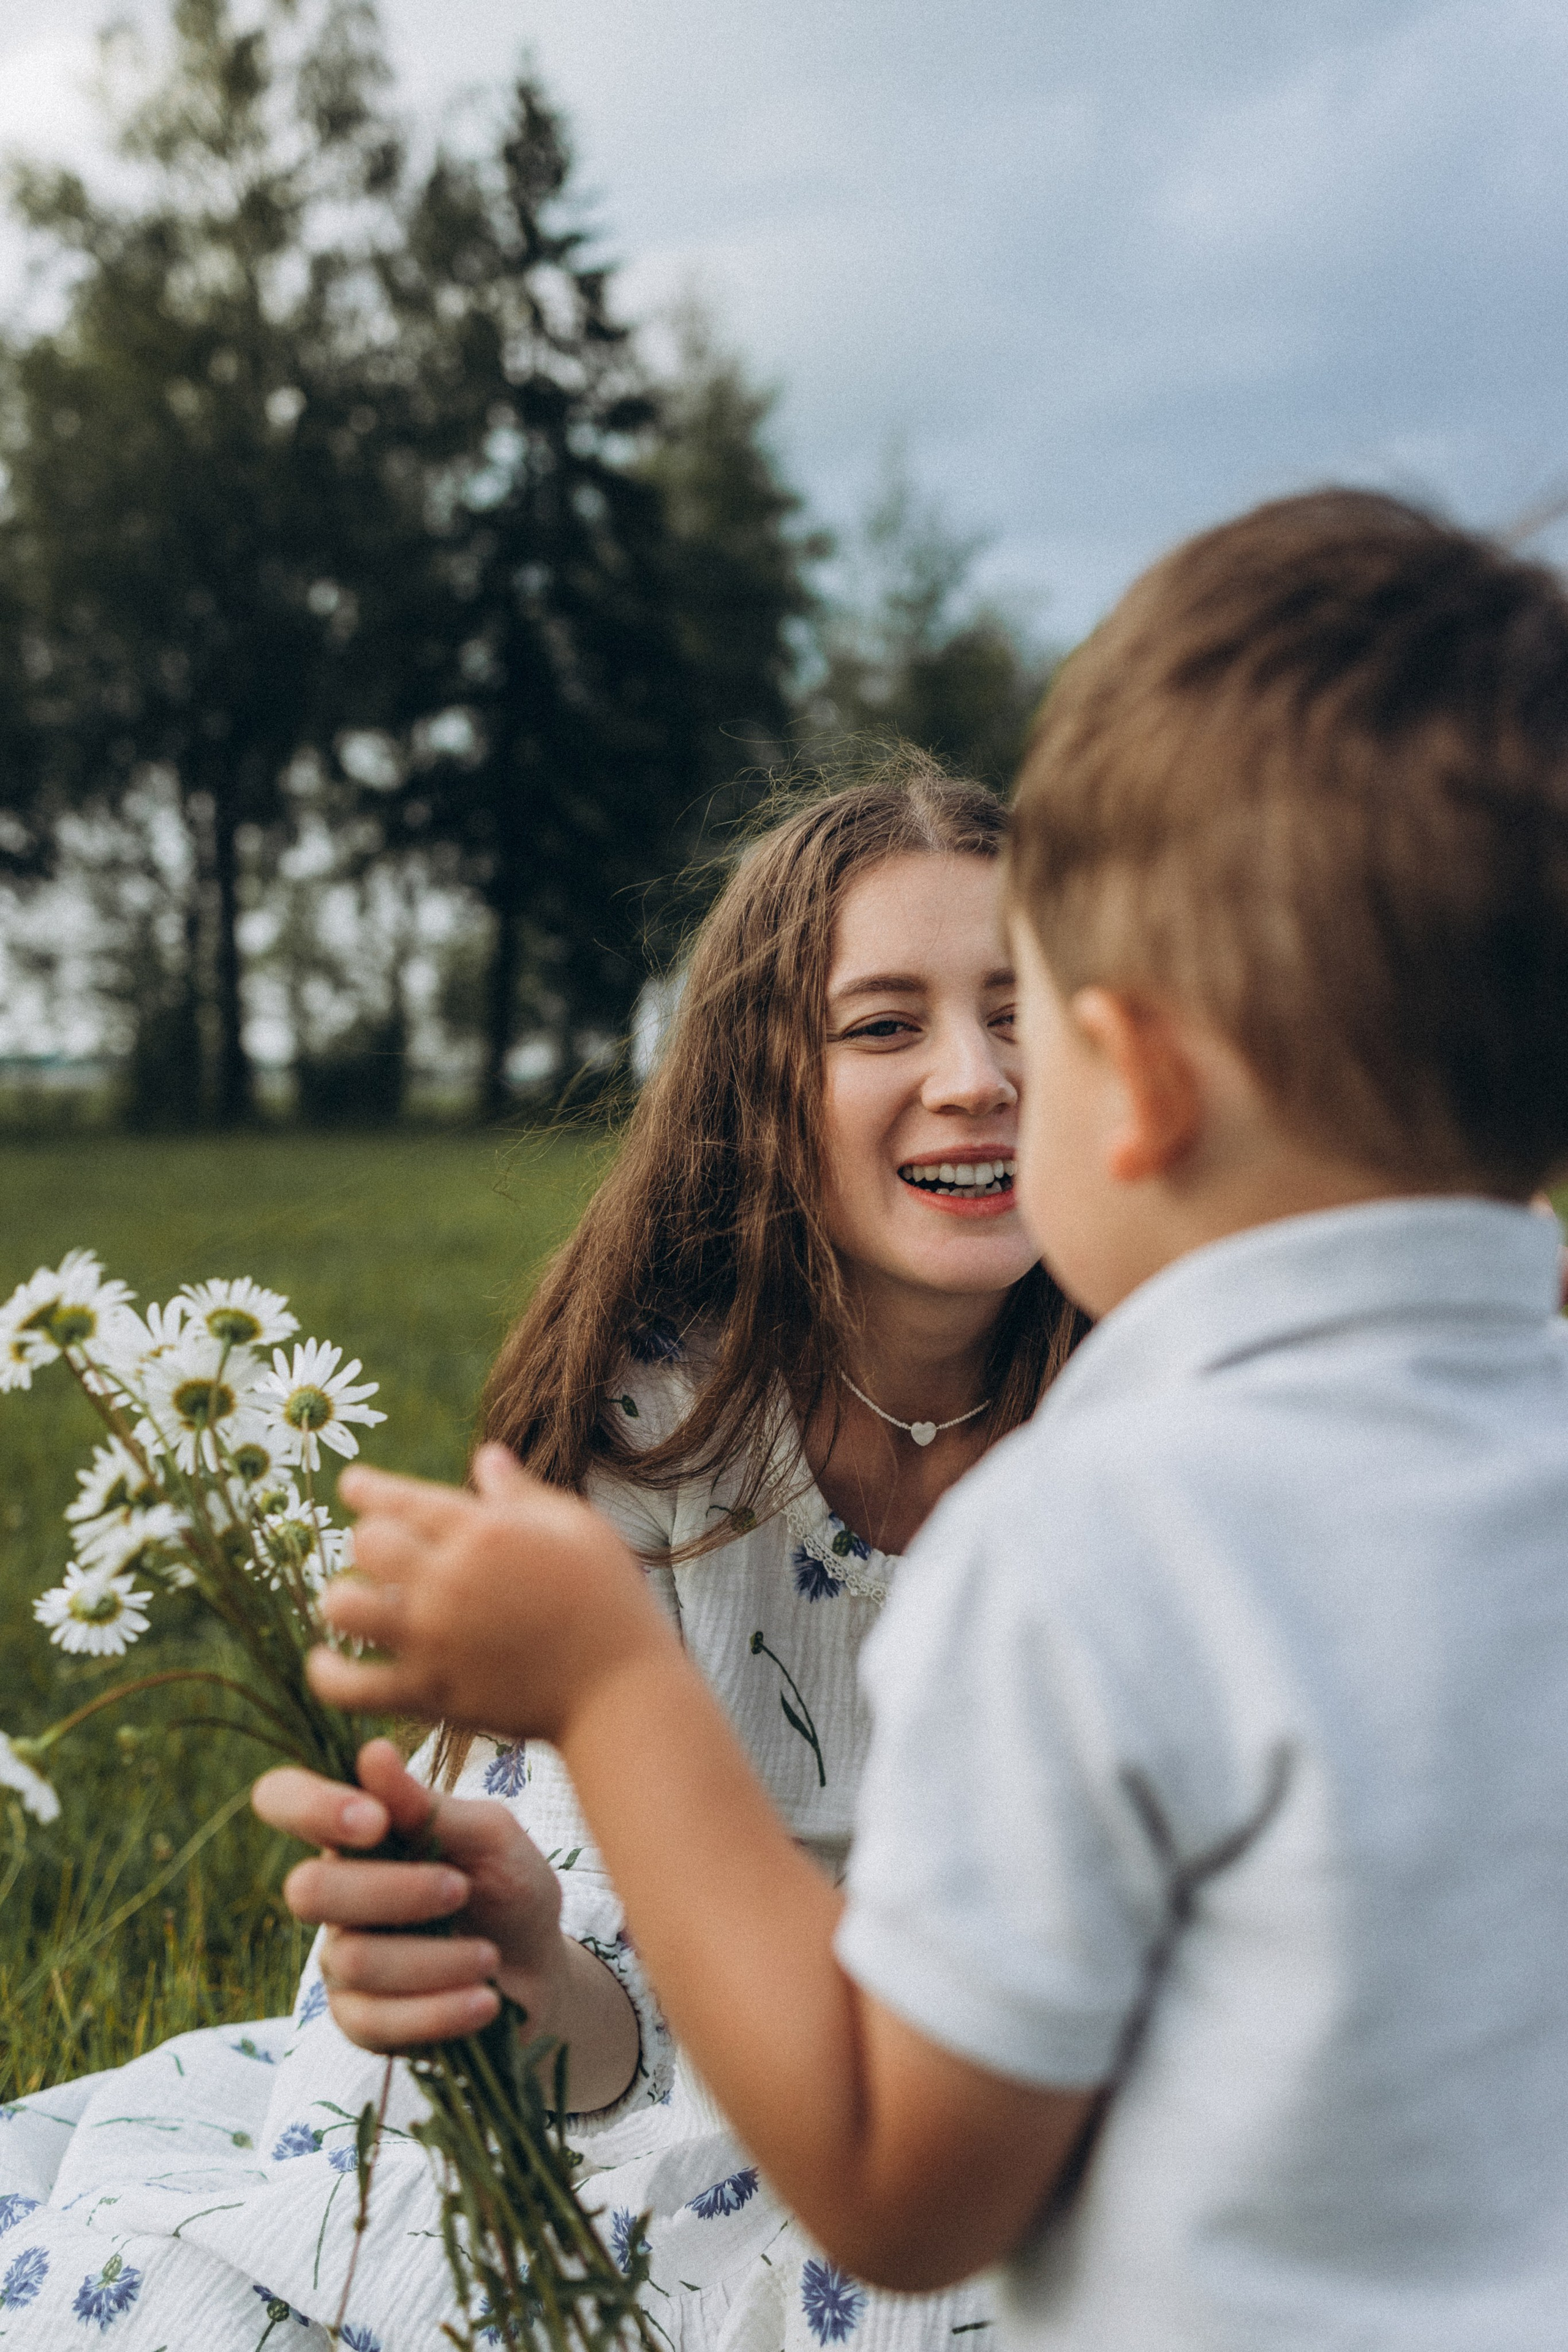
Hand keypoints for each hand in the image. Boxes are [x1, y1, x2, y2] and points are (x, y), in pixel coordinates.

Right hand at [252, 1738, 638, 2103]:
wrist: (540, 1971)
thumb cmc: (509, 1885)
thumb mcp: (488, 1836)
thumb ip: (428, 1805)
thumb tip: (371, 1752)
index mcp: (357, 1830)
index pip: (282, 1798)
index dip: (309, 1806)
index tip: (374, 1821)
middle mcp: (335, 1891)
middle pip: (308, 1890)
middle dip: (393, 1892)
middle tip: (461, 1890)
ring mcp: (340, 1959)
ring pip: (353, 1960)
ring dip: (437, 1958)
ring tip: (489, 1956)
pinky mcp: (359, 2021)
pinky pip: (376, 2022)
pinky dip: (441, 2010)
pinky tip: (484, 2000)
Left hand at [306, 1446, 674, 1741]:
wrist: (621, 1689)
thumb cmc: (608, 1598)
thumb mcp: (576, 1527)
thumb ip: (522, 1493)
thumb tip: (484, 1458)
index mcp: (484, 1531)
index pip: (402, 1498)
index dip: (367, 1487)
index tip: (352, 1485)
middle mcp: (449, 1579)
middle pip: (367, 1544)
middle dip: (370, 1542)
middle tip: (381, 1554)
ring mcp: (435, 1639)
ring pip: (344, 1607)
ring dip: (342, 1600)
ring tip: (354, 1604)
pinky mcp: (430, 1693)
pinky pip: (351, 1687)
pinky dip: (327, 1675)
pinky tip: (325, 1662)